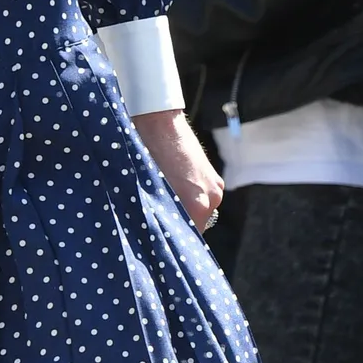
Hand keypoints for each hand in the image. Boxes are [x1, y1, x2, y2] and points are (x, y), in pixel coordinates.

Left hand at [134, 108, 223, 233]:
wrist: (158, 121)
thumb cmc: (147, 156)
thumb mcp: (150, 191)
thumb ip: (159, 214)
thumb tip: (157, 230)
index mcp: (196, 205)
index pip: (188, 238)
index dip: (172, 240)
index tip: (158, 240)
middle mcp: (212, 199)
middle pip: (196, 226)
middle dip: (179, 224)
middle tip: (157, 222)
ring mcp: (215, 186)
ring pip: (200, 211)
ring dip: (185, 210)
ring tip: (164, 201)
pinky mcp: (214, 176)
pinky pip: (203, 197)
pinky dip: (190, 197)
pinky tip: (173, 188)